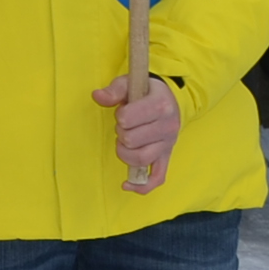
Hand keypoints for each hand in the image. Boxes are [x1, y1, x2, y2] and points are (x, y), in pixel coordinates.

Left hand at [94, 70, 179, 190]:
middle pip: (131, 140)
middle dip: (121, 132)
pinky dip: (142, 186)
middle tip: (125, 125)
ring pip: (140, 159)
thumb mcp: (130, 83)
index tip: (124, 111)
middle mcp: (168, 127)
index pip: (128, 119)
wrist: (171, 99)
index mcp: (160, 106)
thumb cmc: (146, 91)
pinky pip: (157, 177)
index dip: (120, 115)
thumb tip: (97, 96)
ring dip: (125, 152)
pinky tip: (126, 185)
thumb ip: (114, 90)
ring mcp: (168, 145)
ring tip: (125, 141)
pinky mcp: (166, 157)